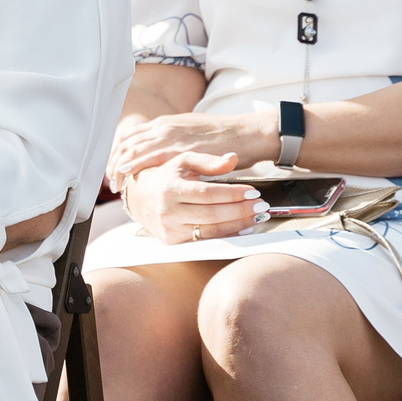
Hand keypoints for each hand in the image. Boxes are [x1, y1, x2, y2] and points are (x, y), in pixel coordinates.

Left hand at [107, 110, 273, 189]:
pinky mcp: (183, 147)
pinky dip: (137, 164)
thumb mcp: (191, 135)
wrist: (248, 134)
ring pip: (134, 148)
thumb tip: (162, 155)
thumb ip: (174, 142)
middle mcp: (164, 126)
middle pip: (126, 141)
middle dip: (113, 161)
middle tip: (109, 179)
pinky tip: (129, 173)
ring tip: (116, 182)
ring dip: (120, 165)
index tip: (112, 168)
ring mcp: (173, 135)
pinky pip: (152, 155)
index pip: (130, 135)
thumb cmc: (224, 138)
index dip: (117, 152)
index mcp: (165, 123)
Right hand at [123, 154, 265, 245]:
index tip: (253, 191)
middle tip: (262, 205)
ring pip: (212, 230)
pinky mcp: (173, 242)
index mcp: (170, 187)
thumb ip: (209, 161)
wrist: (139, 197)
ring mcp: (170, 229)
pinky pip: (206, 240)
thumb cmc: (166, 176)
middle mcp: (168, 210)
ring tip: (258, 216)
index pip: (208, 193)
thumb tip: (233, 159)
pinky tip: (243, 228)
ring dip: (239, 224)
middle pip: (213, 214)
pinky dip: (227, 235)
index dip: (233, 194)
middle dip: (241, 210)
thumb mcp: (183, 161)